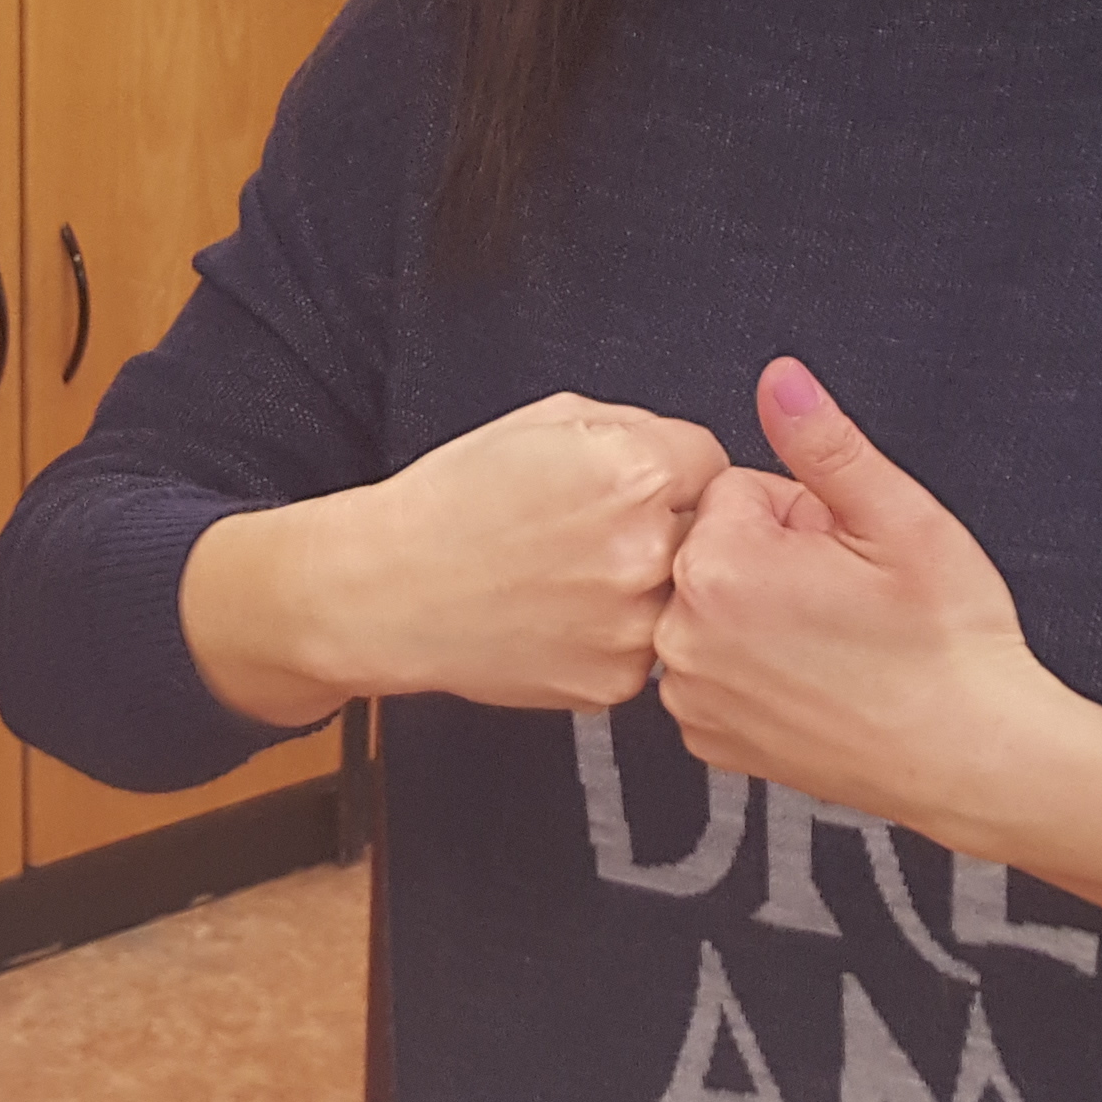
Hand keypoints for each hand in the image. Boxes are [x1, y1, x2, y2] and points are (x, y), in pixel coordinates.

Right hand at [316, 392, 733, 711]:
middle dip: (669, 525)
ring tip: (577, 573)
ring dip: (650, 583)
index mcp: (634, 473)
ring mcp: (633, 625)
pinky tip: (562, 613)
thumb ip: (632, 427)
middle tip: (603, 529)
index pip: (712, 460)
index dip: (673, 468)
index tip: (643, 482)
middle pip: (707, 532)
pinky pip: (646, 647)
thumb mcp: (544, 421)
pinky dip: (616, 632)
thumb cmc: (454, 502)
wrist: (389, 589)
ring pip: (681, 595)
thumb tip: (682, 450)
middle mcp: (645, 551)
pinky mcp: (615, 680)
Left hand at [654, 360, 1074, 828]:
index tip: (847, 553)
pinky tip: (815, 681)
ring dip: (762, 612)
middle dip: (777, 558)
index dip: (804, 513)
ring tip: (835, 640)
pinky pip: (714, 668)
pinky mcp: (706, 738)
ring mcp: (690, 696)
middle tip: (847, 598)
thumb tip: (779, 379)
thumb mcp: (899, 519)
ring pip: (714, 608)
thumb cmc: (949, 643)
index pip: (737, 489)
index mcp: (719, 567)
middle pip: (717, 548)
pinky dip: (753, 668)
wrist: (973, 757)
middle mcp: (682, 635)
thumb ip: (824, 442)